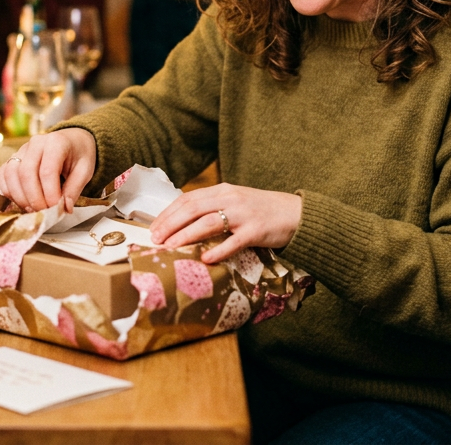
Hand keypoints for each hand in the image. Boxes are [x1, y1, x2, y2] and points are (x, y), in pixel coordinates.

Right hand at [0, 128, 97, 213]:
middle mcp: (35, 143)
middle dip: (34, 198)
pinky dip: (8, 191)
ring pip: (11, 174)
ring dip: (20, 197)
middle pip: (26, 173)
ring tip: (34, 209)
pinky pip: (2, 174)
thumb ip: (74, 189)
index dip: (50, 194)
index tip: (56, 209)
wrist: (72, 141)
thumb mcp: (85, 171)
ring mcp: (21, 149)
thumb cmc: (79, 156)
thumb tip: (64, 209)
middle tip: (44, 212)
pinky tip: (21, 201)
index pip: (47, 171)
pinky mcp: (13, 158)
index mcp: (56, 142)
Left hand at [150, 183, 301, 263]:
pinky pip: (233, 242)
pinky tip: (205, 258)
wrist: (297, 213)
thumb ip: (214, 207)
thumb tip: (184, 223)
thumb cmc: (263, 210)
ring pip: (208, 222)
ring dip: (186, 235)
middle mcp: (231, 198)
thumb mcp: (236, 202)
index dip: (168, 213)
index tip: (153, 227)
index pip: (188, 199)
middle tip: (155, 239)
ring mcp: (244, 214)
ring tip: (170, 247)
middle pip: (193, 208)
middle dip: (170, 224)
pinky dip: (217, 250)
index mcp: (223, 190)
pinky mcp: (256, 231)